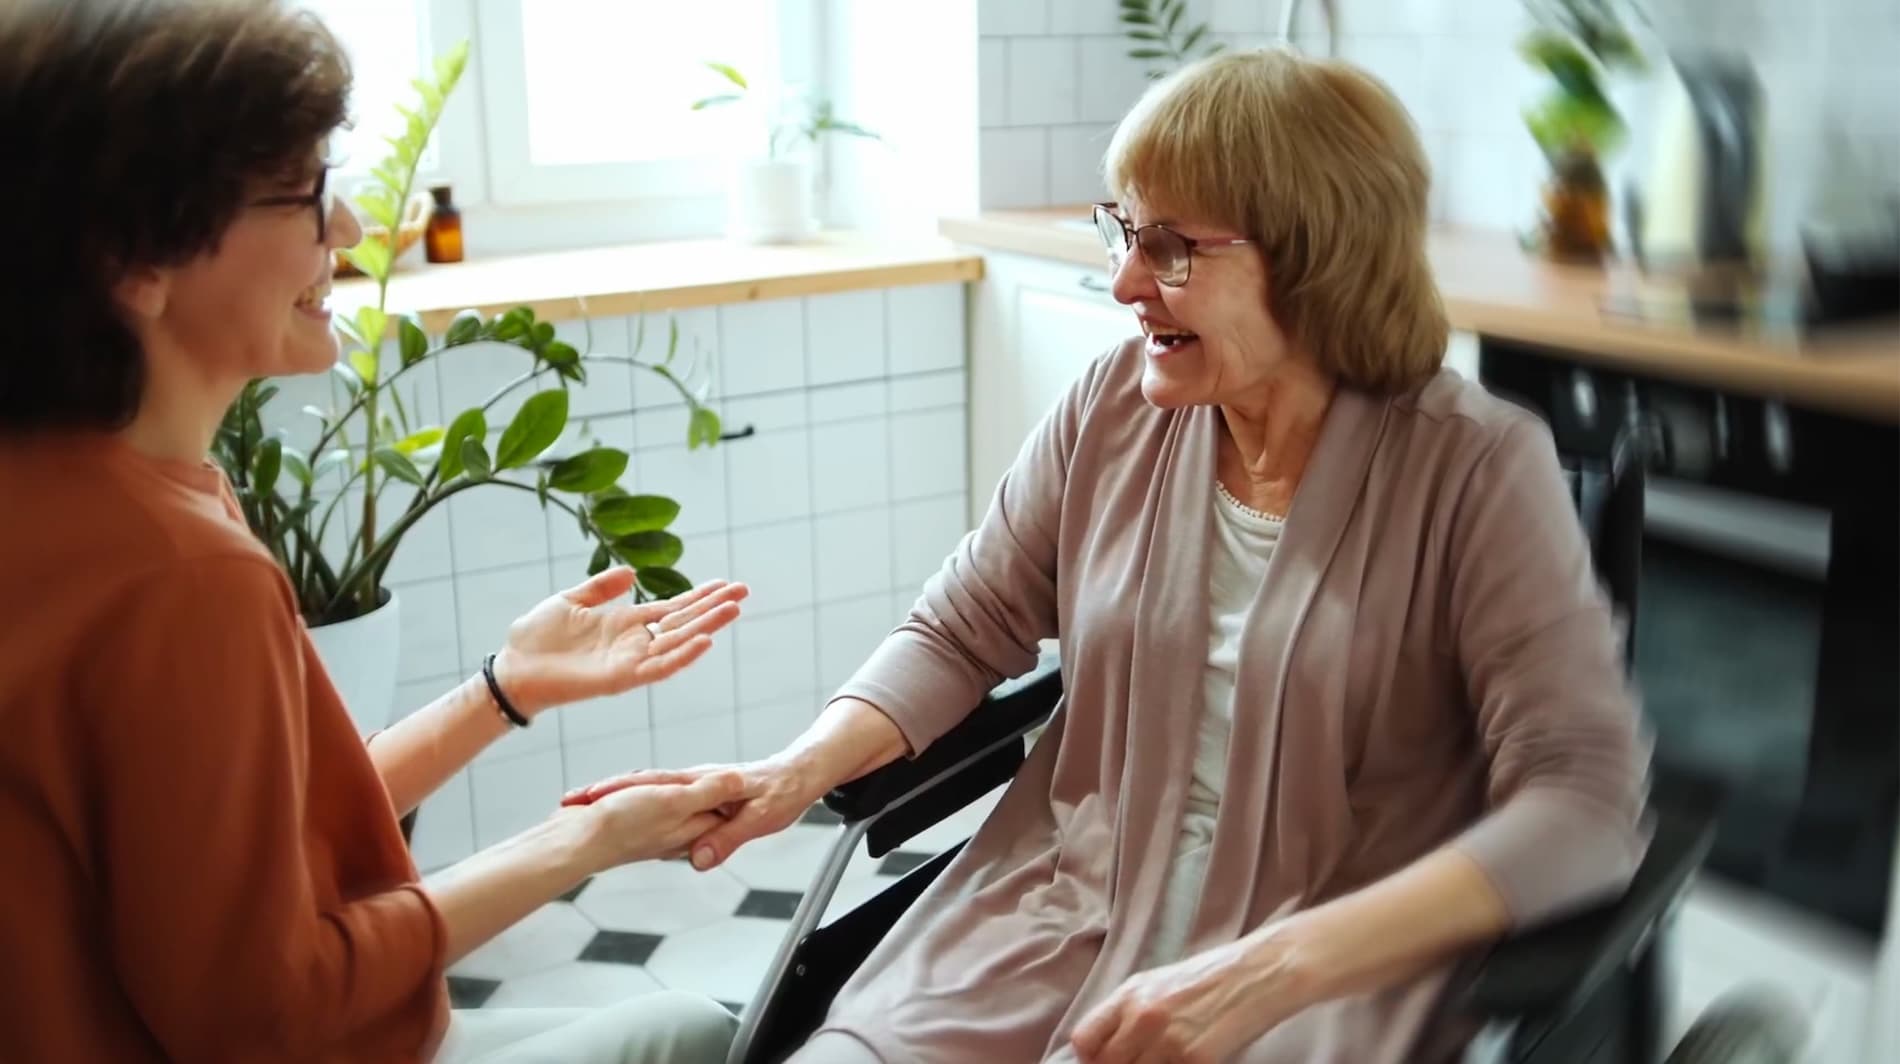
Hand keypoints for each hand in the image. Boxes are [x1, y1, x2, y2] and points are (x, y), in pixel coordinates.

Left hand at [491, 568, 746, 717]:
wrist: (513, 668)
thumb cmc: (537, 637)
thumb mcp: (571, 600)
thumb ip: (603, 587)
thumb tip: (633, 572)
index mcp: (626, 623)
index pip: (673, 608)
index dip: (700, 596)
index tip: (726, 584)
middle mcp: (635, 643)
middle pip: (684, 622)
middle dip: (714, 608)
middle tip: (743, 591)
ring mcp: (631, 661)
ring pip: (679, 642)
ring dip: (707, 627)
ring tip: (733, 610)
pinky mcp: (621, 679)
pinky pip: (659, 667)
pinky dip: (683, 656)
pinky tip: (704, 642)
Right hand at [560, 755, 824, 871]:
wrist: (799, 777)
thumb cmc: (779, 795)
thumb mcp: (755, 818)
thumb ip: (725, 835)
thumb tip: (700, 860)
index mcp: (702, 789)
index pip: (651, 786)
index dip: (617, 793)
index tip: (585, 801)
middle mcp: (690, 788)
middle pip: (639, 784)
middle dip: (603, 793)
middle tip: (568, 801)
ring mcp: (689, 794)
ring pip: (642, 788)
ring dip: (611, 794)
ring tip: (576, 805)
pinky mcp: (694, 801)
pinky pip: (653, 793)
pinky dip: (628, 796)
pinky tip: (618, 809)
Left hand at [1069, 930, 1314, 1063]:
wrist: (1260, 972)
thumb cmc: (1212, 977)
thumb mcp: (1159, 983)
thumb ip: (1127, 1013)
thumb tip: (1104, 1048)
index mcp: (1130, 994)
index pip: (1084, 1040)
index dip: (1091, 1058)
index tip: (1103, 1062)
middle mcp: (1143, 1016)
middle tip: (1140, 1062)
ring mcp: (1169, 1041)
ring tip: (1168, 1060)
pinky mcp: (1196, 1060)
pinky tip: (1189, 1061)